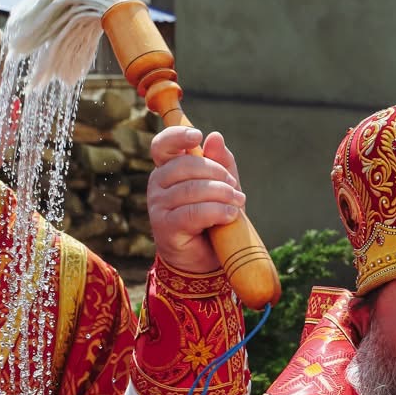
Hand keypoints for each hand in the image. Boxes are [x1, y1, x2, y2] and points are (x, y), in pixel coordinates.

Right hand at [146, 125, 246, 274]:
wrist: (206, 258)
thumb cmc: (213, 218)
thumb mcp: (222, 186)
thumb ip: (220, 162)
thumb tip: (215, 136)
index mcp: (168, 169)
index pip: (163, 145)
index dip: (177, 136)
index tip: (197, 136)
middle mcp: (157, 184)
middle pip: (184, 165)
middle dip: (216, 173)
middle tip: (234, 187)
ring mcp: (158, 206)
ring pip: (191, 190)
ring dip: (221, 195)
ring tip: (237, 203)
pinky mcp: (165, 227)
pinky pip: (193, 213)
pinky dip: (216, 212)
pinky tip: (230, 215)